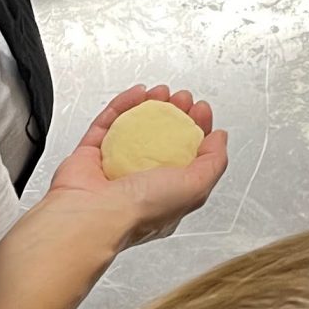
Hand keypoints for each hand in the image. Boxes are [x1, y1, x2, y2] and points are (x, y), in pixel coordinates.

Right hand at [42, 84, 227, 249]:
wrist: (92, 215)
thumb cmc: (140, 211)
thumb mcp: (195, 188)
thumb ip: (213, 163)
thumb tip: (219, 139)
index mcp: (166, 197)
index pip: (187, 157)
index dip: (197, 130)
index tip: (201, 110)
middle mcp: (139, 184)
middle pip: (161, 139)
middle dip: (175, 114)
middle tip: (182, 98)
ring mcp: (112, 169)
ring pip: (133, 129)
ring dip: (150, 106)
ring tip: (163, 93)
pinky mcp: (88, 157)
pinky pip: (106, 124)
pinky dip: (122, 106)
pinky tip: (137, 94)